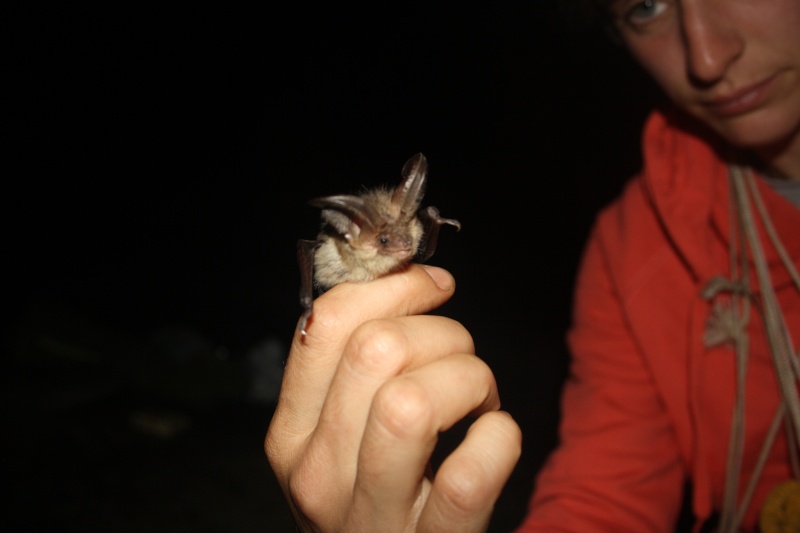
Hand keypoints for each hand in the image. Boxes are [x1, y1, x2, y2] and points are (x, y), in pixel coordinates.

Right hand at [265, 264, 520, 531]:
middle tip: (461, 360)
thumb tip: (409, 275)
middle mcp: (316, 474)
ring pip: (413, 401)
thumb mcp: (343, 437)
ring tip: (479, 402)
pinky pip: (468, 474)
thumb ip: (356, 368)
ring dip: (470, 381)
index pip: (324, 325)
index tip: (434, 286)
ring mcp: (370, 517)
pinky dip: (499, 438)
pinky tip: (496, 440)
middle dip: (442, 334)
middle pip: (375, 351)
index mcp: (290, 434)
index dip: (392, 287)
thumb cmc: (379, 494)